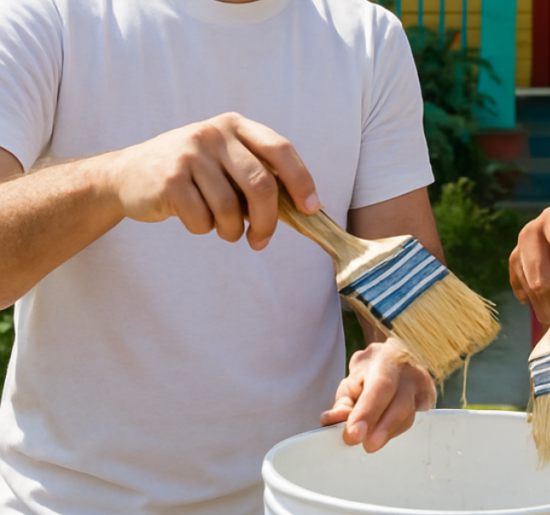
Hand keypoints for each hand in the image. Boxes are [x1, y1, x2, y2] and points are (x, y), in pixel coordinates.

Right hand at [103, 112, 320, 249]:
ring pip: (231, 209)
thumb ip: (258, 173)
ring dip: (232, 231)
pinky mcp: (169, 179)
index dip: (302, 181)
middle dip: (268, 222)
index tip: (311, 209)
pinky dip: (204, 230)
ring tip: (225, 231)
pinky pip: (202, 219)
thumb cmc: (190, 174)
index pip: (281, 150)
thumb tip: (303, 208)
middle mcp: (214, 133)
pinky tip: (195, 220)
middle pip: (261, 185)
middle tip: (261, 240)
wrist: (125, 175)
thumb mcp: (224, 160)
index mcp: (235, 125)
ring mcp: (189, 154)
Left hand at [320, 339, 436, 452]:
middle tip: (367, 446)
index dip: (367, 413)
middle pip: (401, 405)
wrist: (397, 357)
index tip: (354, 434)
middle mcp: (410, 372)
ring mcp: (425, 386)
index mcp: (386, 360)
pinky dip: (396, 431)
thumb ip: (343, 405)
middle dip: (383, 429)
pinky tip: (385, 433)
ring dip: (388, 433)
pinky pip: (415, 422)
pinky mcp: (430, 400)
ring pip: (409, 417)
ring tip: (371, 441)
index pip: (379, 388)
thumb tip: (333, 423)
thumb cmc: (371, 372)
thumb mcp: (352, 382)